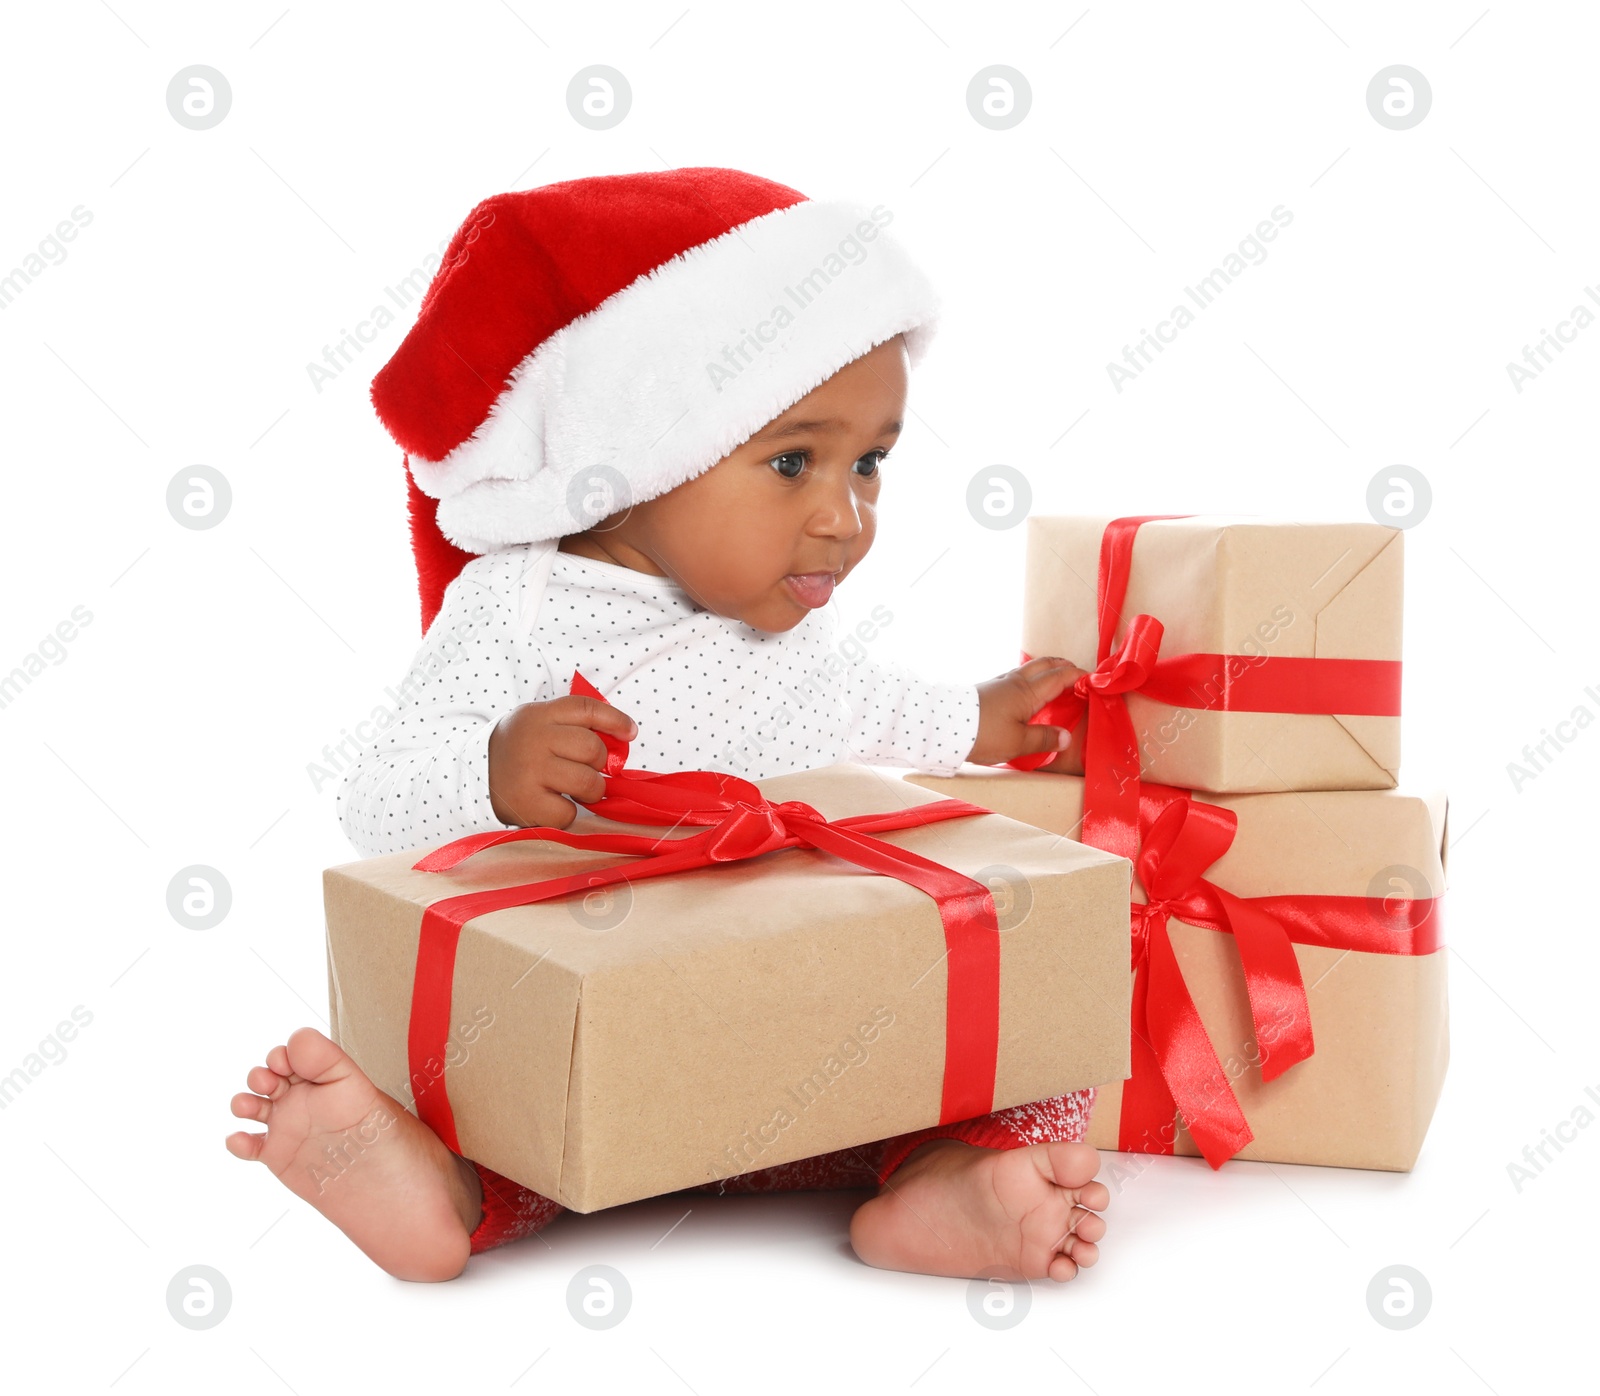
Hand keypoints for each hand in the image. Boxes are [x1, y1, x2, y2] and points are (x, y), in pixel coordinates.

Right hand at [486, 694, 638, 829]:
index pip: (586, 708)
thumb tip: (625, 736)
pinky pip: (569, 813)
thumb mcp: (541, 724)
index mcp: (540, 716)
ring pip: (588, 782)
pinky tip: (551, 804)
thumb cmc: (523, 750)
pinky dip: (566, 814)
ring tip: (573, 790)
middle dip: (598, 764)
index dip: (615, 719)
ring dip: (590, 791)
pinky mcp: (527, 804)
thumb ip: (577, 725)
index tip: (630, 732)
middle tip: (584, 769)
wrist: (475, 776)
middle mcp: (534, 740)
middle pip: (593, 748)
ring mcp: (529, 772)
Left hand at [967, 656, 1086, 770]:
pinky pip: (1015, 676)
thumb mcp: (1017, 742)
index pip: (1060, 677)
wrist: (944, 726)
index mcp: (1028, 692)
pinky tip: (1025, 690)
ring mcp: (999, 682)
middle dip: (1063, 665)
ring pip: (1029, 668)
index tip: (1092, 680)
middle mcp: (1015, 681)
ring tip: (1054, 679)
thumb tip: (1066, 737)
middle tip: (1076, 672)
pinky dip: (1029, 677)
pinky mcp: (988, 689)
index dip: (1078, 676)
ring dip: (1046, 669)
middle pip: (1045, 664)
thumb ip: (1044, 738)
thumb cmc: (983, 734)